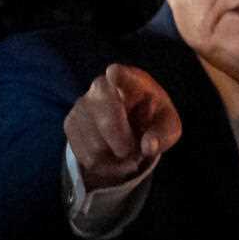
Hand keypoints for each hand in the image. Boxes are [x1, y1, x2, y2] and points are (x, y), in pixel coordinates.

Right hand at [63, 64, 181, 189]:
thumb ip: (163, 134)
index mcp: (131, 81)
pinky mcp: (70, 123)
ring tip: (126, 151)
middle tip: (134, 151)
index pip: (122, 76)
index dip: (118, 76)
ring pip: (97, 146)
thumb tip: (148, 147)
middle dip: (124, 143)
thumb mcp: (168, 125)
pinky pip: (86, 157)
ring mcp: (82, 104)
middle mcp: (101, 87)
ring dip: (115, 159)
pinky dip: (103, 166)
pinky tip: (112, 156)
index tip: (114, 73)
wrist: (130, 119)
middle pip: (108, 120)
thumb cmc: (153, 118)